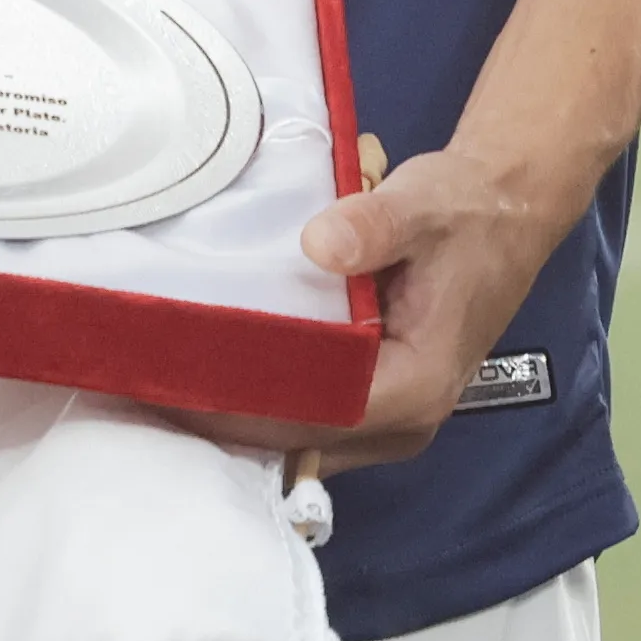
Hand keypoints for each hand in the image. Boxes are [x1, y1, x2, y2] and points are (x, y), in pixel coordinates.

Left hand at [182, 136, 584, 476]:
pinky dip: (253, 403)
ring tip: (149, 385)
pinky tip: (197, 377)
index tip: (171, 379)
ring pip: (293, 437)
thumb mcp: (423, 203)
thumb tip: (319, 246)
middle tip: (135, 384)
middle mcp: (403, 421)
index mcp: (417, 384)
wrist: (505, 212)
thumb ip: (374, 224)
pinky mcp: (371, 403)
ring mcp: (387, 419)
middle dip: (217, 415)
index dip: (238, 402)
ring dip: (229, 415)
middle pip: (293, 438)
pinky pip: (302, 419)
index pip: (312, 413)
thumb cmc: (466, 214)